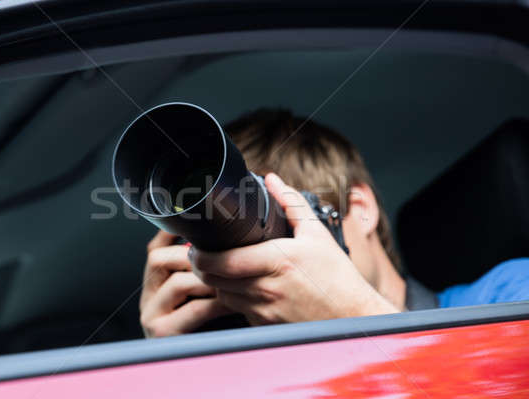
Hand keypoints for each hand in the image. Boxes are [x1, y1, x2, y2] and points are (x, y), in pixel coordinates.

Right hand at [139, 231, 229, 336]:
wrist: (204, 363)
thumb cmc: (209, 323)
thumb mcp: (202, 288)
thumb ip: (204, 267)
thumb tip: (223, 239)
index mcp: (156, 281)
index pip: (156, 245)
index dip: (173, 230)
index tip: (196, 222)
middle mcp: (149, 295)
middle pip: (159, 258)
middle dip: (193, 254)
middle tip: (221, 254)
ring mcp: (152, 313)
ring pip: (176, 282)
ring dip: (207, 278)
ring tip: (229, 278)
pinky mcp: (162, 332)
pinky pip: (190, 310)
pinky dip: (212, 303)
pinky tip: (228, 301)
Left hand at [190, 173, 397, 325]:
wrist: (352, 316)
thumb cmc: (337, 276)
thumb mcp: (316, 234)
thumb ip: (291, 203)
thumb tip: (273, 179)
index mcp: (276, 261)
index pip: (221, 261)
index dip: (200, 255)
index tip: (196, 246)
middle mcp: (265, 288)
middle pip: (214, 279)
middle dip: (203, 266)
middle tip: (201, 254)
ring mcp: (263, 309)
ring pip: (222, 295)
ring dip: (217, 282)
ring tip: (222, 267)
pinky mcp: (265, 324)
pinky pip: (238, 309)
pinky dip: (234, 297)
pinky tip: (245, 286)